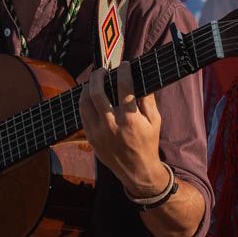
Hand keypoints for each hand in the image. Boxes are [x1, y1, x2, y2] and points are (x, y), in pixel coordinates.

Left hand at [79, 66, 165, 197]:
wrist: (137, 171)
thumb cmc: (148, 144)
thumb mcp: (155, 121)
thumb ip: (147, 99)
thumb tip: (140, 78)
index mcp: (130, 119)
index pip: (124, 87)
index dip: (124, 72)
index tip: (124, 65)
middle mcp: (112, 125)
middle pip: (97, 92)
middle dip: (98, 76)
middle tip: (103, 70)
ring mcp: (98, 132)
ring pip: (85, 102)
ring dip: (88, 87)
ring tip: (94, 80)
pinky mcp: (91, 138)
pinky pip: (82, 114)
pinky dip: (84, 101)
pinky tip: (89, 95)